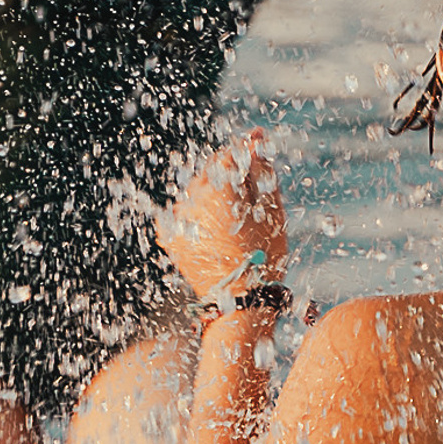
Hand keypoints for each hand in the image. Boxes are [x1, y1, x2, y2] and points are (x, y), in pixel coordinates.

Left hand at [165, 132, 288, 304]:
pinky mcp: (169, 236)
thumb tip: (256, 141)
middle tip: (251, 193)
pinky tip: (214, 229)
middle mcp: (191, 199)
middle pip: (211, 172)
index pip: (230, 155)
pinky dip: (196, 215)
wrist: (240, 302)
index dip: (247, 147)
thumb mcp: (273, 209)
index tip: (259, 142)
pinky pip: (182, 214)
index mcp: (218, 189)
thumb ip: (262, 170)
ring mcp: (177, 219)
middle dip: (230, 175)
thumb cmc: (263, 255)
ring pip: (196, 192)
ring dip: (213, 195)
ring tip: (234, 220)